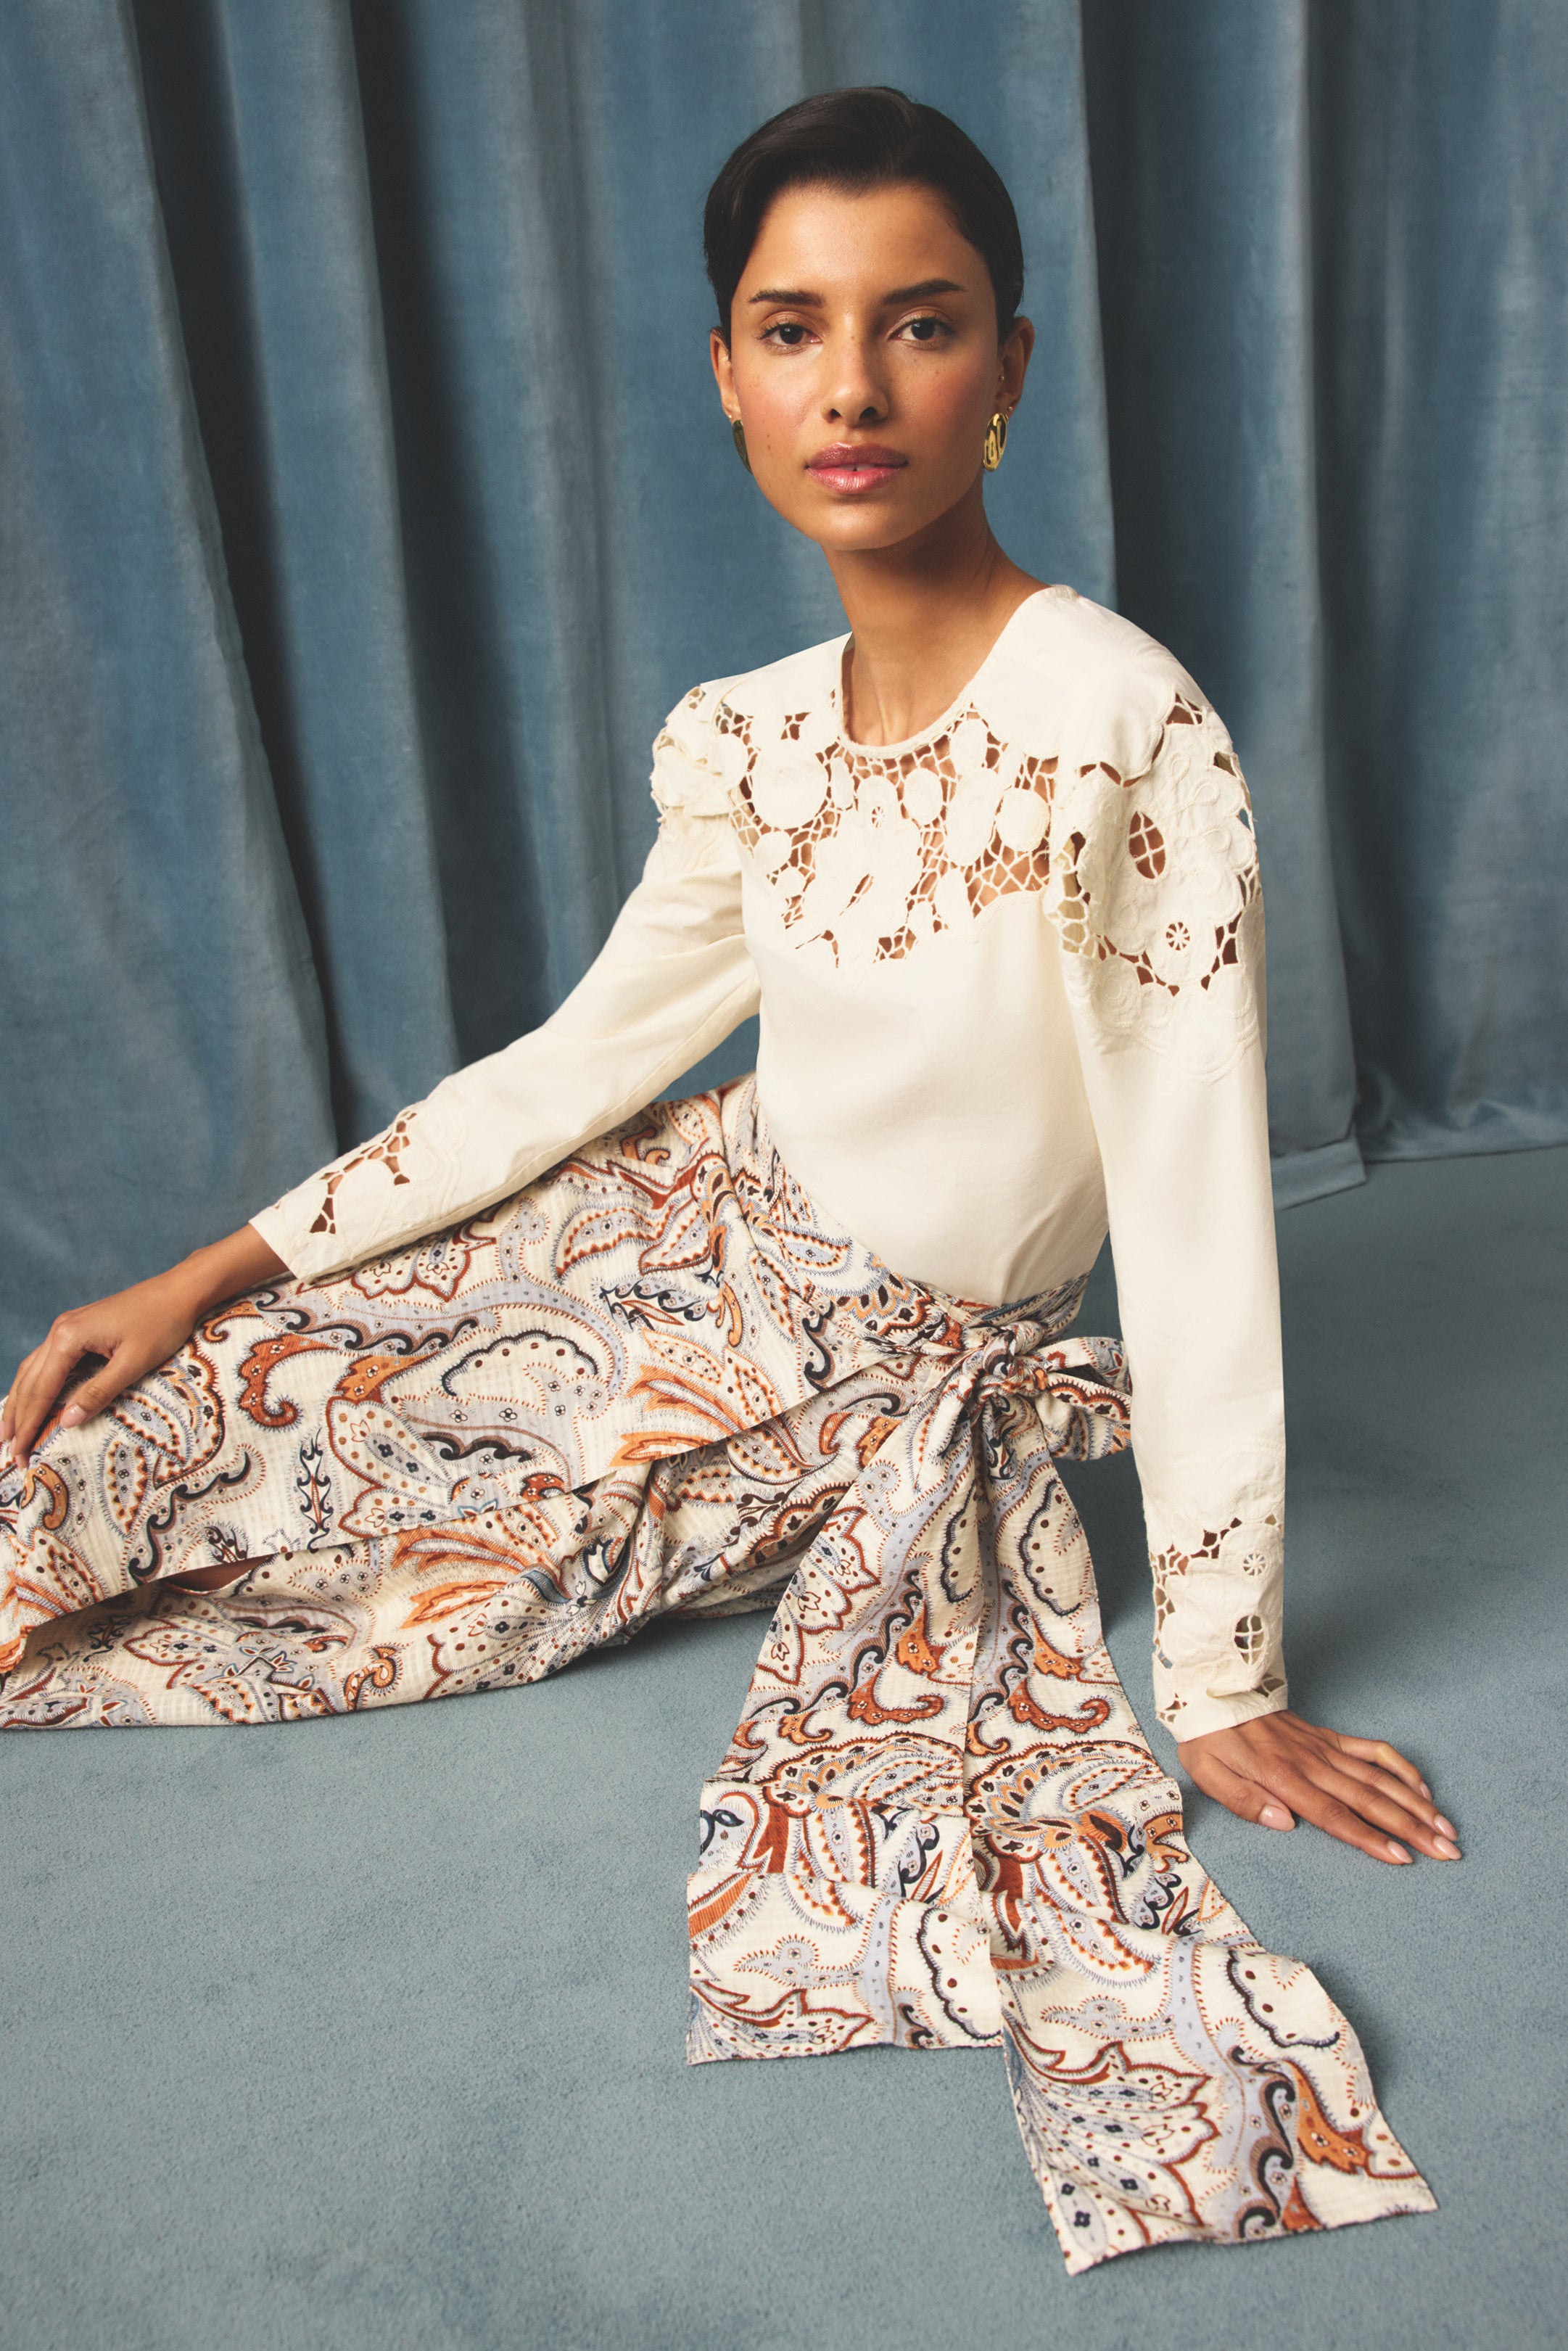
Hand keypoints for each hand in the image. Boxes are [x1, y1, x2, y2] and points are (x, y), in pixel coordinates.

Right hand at [1, 1225, 287, 1466]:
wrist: (180, 1290)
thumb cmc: (162, 1324)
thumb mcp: (132, 1364)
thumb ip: (98, 1393)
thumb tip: (65, 1421)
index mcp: (69, 1337)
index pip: (40, 1390)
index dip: (28, 1425)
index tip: (19, 1454)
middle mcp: (60, 1330)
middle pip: (28, 1380)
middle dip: (17, 1417)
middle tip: (9, 1451)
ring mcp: (67, 1326)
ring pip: (32, 1369)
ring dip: (20, 1401)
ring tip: (9, 1431)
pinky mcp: (78, 1328)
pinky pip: (47, 1360)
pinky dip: (35, 1384)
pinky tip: (32, 1399)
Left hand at [1177, 1708, 1460, 1865]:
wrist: (1214, 1690)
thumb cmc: (1210, 1738)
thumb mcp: (1208, 1773)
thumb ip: (1245, 1800)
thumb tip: (1285, 1823)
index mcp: (1284, 1777)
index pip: (1335, 1815)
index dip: (1369, 1837)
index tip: (1402, 1857)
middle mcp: (1313, 1763)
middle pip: (1371, 1800)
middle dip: (1412, 1828)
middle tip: (1447, 1851)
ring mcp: (1325, 1748)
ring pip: (1380, 1778)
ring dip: (1417, 1804)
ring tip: (1447, 1828)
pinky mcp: (1330, 1737)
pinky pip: (1373, 1750)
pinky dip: (1401, 1768)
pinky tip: (1423, 1789)